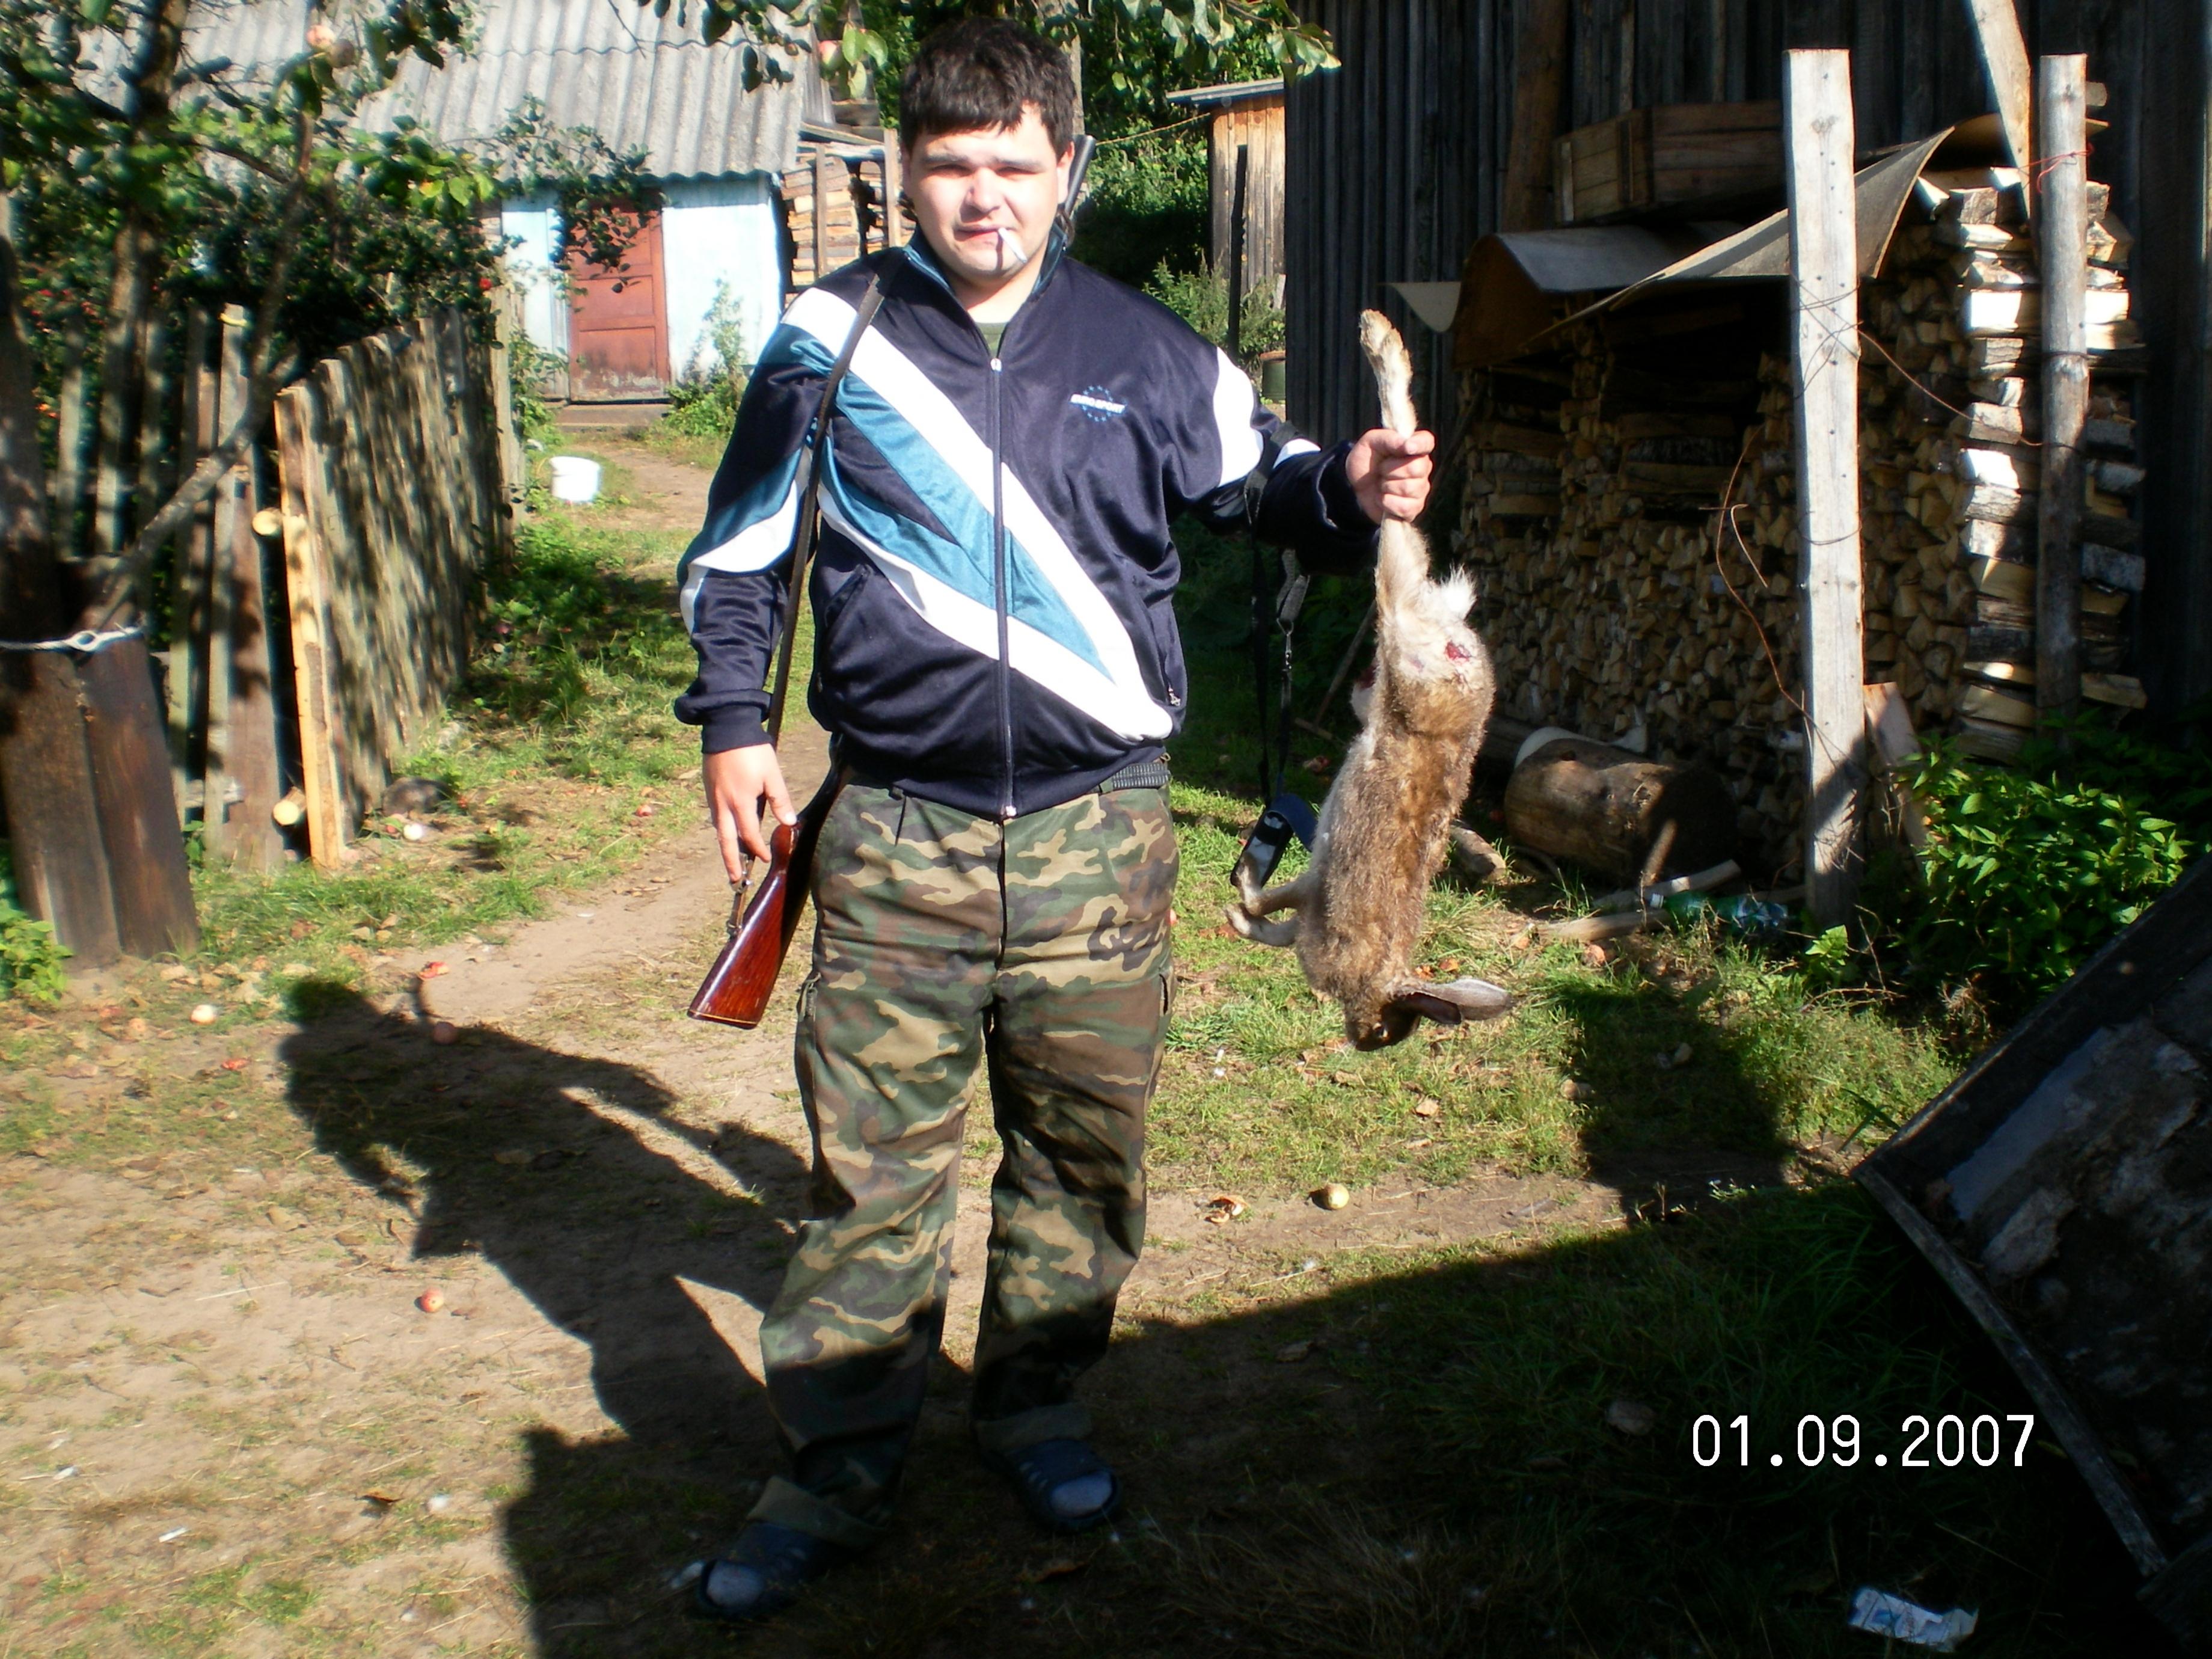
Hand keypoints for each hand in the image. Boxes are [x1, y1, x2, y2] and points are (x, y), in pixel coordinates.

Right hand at [703, 743, 793, 880]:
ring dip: (726, 846)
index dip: (758, 849)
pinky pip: (715, 816)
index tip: (765, 858)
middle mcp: (723, 804)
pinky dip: (722, 829)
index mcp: (740, 803)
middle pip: (726, 841)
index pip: (749, 835)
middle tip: (734, 880)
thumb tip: (789, 823)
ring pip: (719, 829)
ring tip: (732, 859)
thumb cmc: (751, 750)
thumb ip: (780, 800)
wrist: (725, 727)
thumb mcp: (771, 774)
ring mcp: (713, 798)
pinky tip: (727, 831)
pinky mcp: (709, 789)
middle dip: (730, 862)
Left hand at [1346, 427, 1435, 523]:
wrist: (1354, 486)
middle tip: (1381, 470)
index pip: (1427, 442)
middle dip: (1390, 470)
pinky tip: (1383, 498)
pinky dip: (1386, 503)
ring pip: (1408, 488)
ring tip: (1381, 483)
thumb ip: (1389, 439)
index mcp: (1415, 447)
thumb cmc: (1366, 460)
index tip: (1407, 447)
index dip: (1419, 445)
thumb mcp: (1370, 442)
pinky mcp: (1413, 508)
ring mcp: (1420, 489)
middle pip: (1416, 468)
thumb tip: (1408, 445)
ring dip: (1386, 486)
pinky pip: (1404, 507)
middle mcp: (1423, 467)